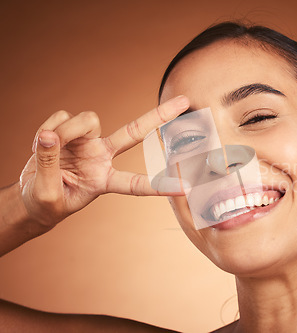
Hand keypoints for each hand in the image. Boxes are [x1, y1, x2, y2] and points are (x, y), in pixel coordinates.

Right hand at [19, 95, 189, 227]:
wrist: (31, 197)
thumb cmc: (46, 202)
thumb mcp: (47, 194)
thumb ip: (48, 163)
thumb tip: (49, 134)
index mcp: (105, 181)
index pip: (137, 185)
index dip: (161, 186)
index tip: (187, 188)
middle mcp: (102, 157)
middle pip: (135, 132)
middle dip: (159, 116)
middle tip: (183, 101)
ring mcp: (88, 142)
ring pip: (88, 119)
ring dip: (66, 129)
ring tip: (47, 145)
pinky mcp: (69, 130)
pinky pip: (62, 116)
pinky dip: (48, 127)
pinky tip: (40, 143)